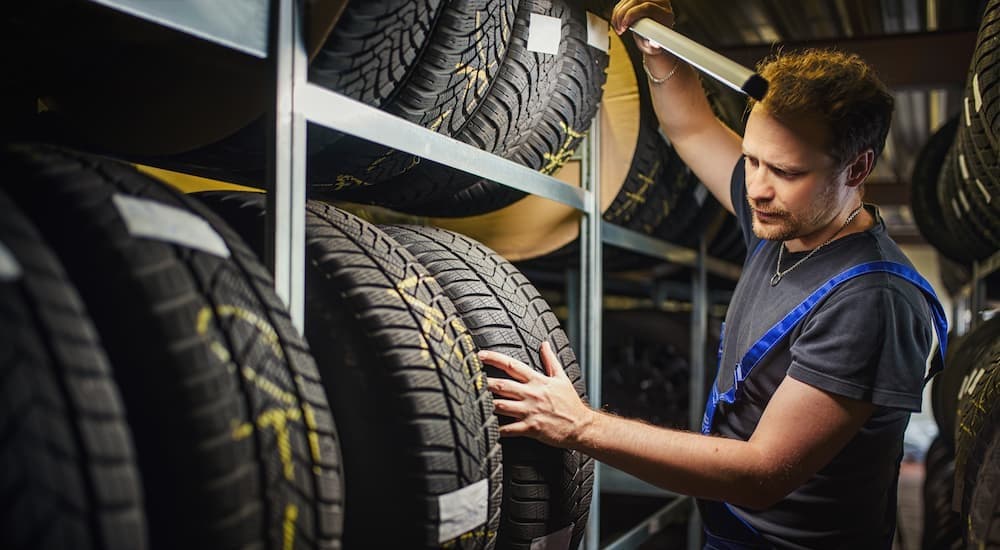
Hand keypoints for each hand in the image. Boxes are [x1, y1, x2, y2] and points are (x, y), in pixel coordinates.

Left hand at [480, 341, 594, 447]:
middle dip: (483, 382)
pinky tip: (485, 426)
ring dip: (486, 403)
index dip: (494, 358)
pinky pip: (508, 429)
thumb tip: (544, 344)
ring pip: (501, 406)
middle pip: (501, 385)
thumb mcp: (562, 378)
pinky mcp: (530, 428)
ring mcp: (530, 411)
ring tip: (472, 401)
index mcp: (537, 380)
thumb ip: (550, 360)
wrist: (580, 426)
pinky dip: (496, 428)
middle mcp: (531, 394)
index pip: (512, 365)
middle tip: (469, 379)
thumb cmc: (570, 403)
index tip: (480, 355)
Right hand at [611, 0, 674, 56]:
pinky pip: (625, 1)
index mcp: (666, 14)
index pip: (648, 7)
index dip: (633, 14)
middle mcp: (659, 3)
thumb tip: (653, 45)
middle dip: (623, 14)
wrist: (654, 40)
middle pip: (636, 1)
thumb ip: (653, 46)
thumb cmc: (654, 45)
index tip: (624, 26)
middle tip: (620, 29)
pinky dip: (617, 11)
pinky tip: (616, 22)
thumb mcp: (654, 48)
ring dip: (618, 14)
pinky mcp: (640, 0)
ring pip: (628, 0)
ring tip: (618, 28)